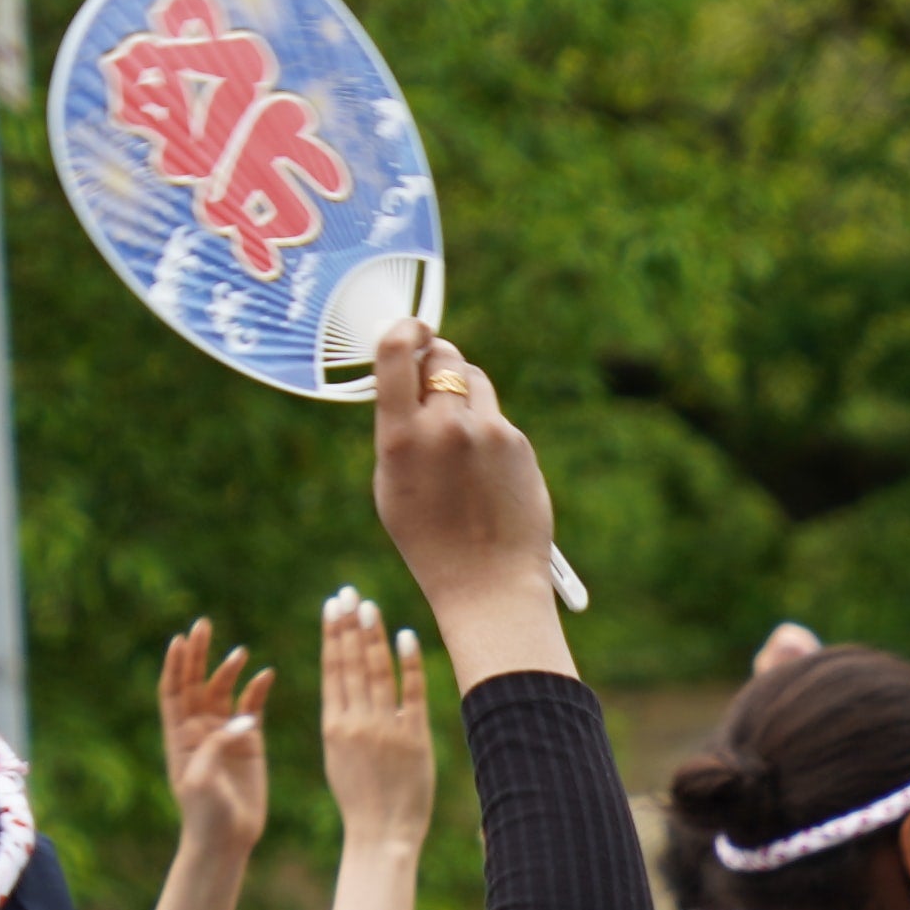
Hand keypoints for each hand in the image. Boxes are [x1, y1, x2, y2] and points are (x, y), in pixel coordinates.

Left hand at [157, 622, 272, 870]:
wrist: (228, 838)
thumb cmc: (206, 813)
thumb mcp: (202, 780)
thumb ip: (216, 745)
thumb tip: (242, 718)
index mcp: (179, 736)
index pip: (173, 691)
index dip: (174, 665)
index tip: (179, 640)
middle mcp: (200, 729)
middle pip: (195, 682)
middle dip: (198, 654)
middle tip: (203, 625)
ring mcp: (225, 733)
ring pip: (224, 691)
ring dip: (229, 669)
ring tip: (240, 653)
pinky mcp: (251, 741)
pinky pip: (253, 707)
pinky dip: (258, 690)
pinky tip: (265, 675)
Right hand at [318, 587, 436, 857]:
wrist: (381, 835)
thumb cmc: (360, 801)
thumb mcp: (340, 758)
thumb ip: (343, 723)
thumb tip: (346, 692)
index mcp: (333, 726)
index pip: (332, 670)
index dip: (332, 635)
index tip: (332, 607)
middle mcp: (356, 722)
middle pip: (352, 664)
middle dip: (349, 625)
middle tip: (348, 593)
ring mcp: (385, 729)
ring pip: (377, 672)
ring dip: (373, 636)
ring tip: (369, 606)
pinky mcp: (413, 738)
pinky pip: (412, 693)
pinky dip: (409, 663)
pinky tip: (406, 636)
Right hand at [367, 324, 558, 635]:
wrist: (487, 583)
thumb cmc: (429, 540)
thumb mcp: (391, 483)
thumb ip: (398, 428)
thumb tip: (409, 380)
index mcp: (401, 437)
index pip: (397, 352)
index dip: (405, 329)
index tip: (412, 327)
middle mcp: (445, 426)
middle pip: (444, 355)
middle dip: (436, 360)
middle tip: (433, 380)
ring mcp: (487, 432)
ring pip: (475, 380)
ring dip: (464, 391)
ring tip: (459, 434)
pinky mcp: (518, 444)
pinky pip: (497, 417)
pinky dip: (488, 429)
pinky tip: (485, 469)